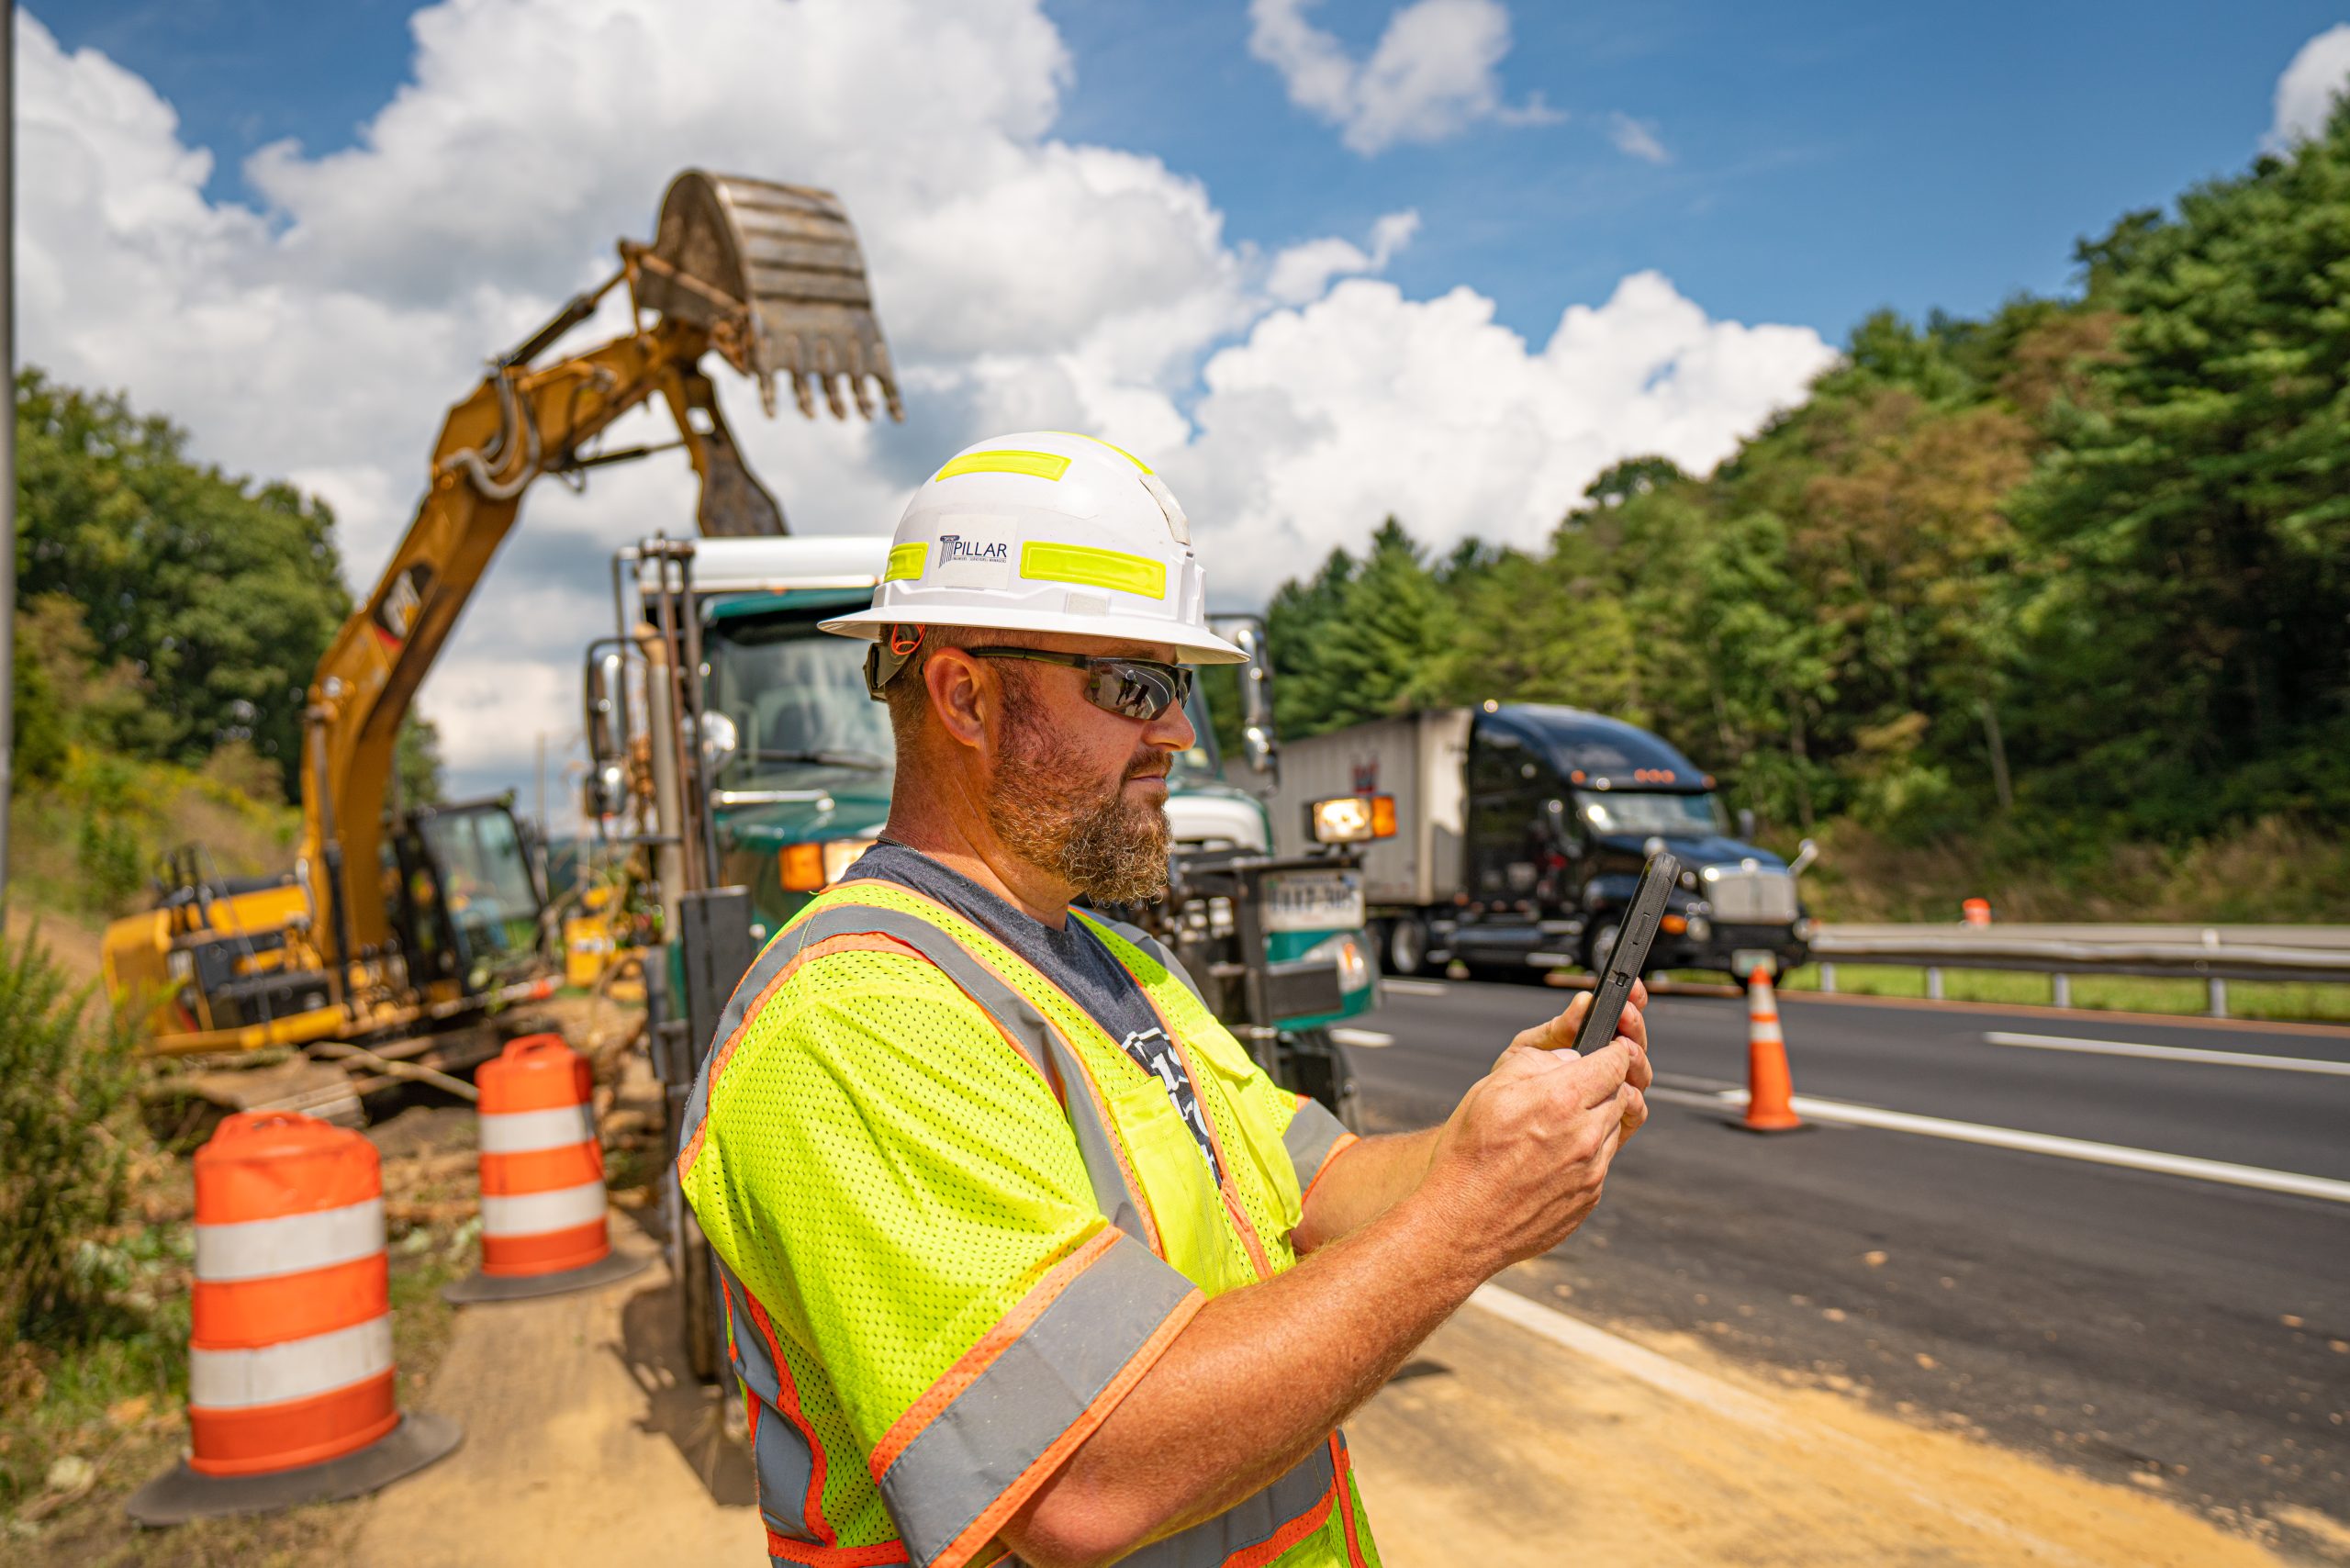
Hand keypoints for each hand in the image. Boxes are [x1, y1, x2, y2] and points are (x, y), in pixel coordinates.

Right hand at [1420, 1011, 1649, 1274]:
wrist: (1462, 1223)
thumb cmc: (1468, 1157)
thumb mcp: (1489, 1089)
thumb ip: (1535, 1063)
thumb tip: (1567, 1059)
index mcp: (1561, 1099)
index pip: (1615, 1063)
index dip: (1614, 1051)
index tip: (1610, 1049)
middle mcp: (1585, 1135)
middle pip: (1621, 1095)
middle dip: (1605, 1085)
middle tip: (1577, 1086)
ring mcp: (1591, 1171)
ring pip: (1613, 1130)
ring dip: (1595, 1119)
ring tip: (1556, 1125)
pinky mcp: (1589, 1198)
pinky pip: (1601, 1163)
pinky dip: (1586, 1153)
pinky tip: (1551, 1157)